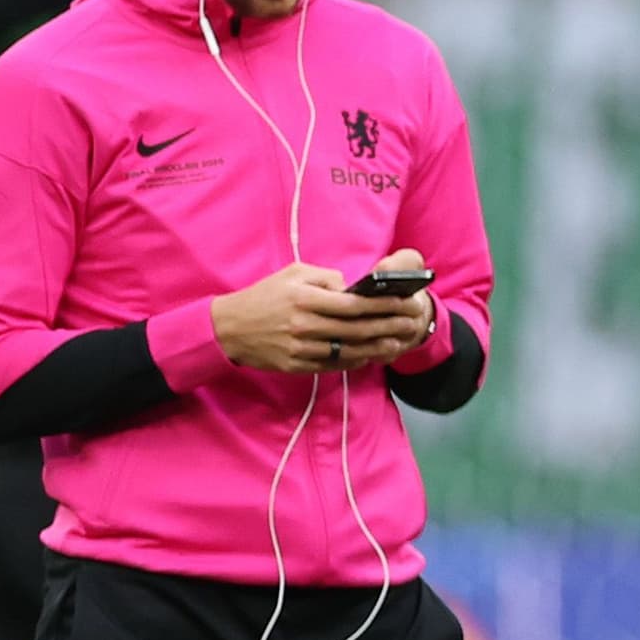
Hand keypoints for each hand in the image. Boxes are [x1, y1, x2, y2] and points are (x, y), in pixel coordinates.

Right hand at [211, 255, 432, 372]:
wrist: (229, 328)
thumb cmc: (264, 296)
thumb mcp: (291, 275)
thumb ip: (324, 277)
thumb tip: (352, 286)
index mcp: (304, 298)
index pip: (353, 304)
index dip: (383, 305)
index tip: (404, 302)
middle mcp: (305, 324)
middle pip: (357, 328)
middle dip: (389, 325)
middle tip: (411, 322)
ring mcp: (302, 347)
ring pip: (349, 349)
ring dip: (378, 346)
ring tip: (398, 341)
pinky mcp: (298, 365)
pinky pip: (334, 364)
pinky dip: (355, 360)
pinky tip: (371, 354)